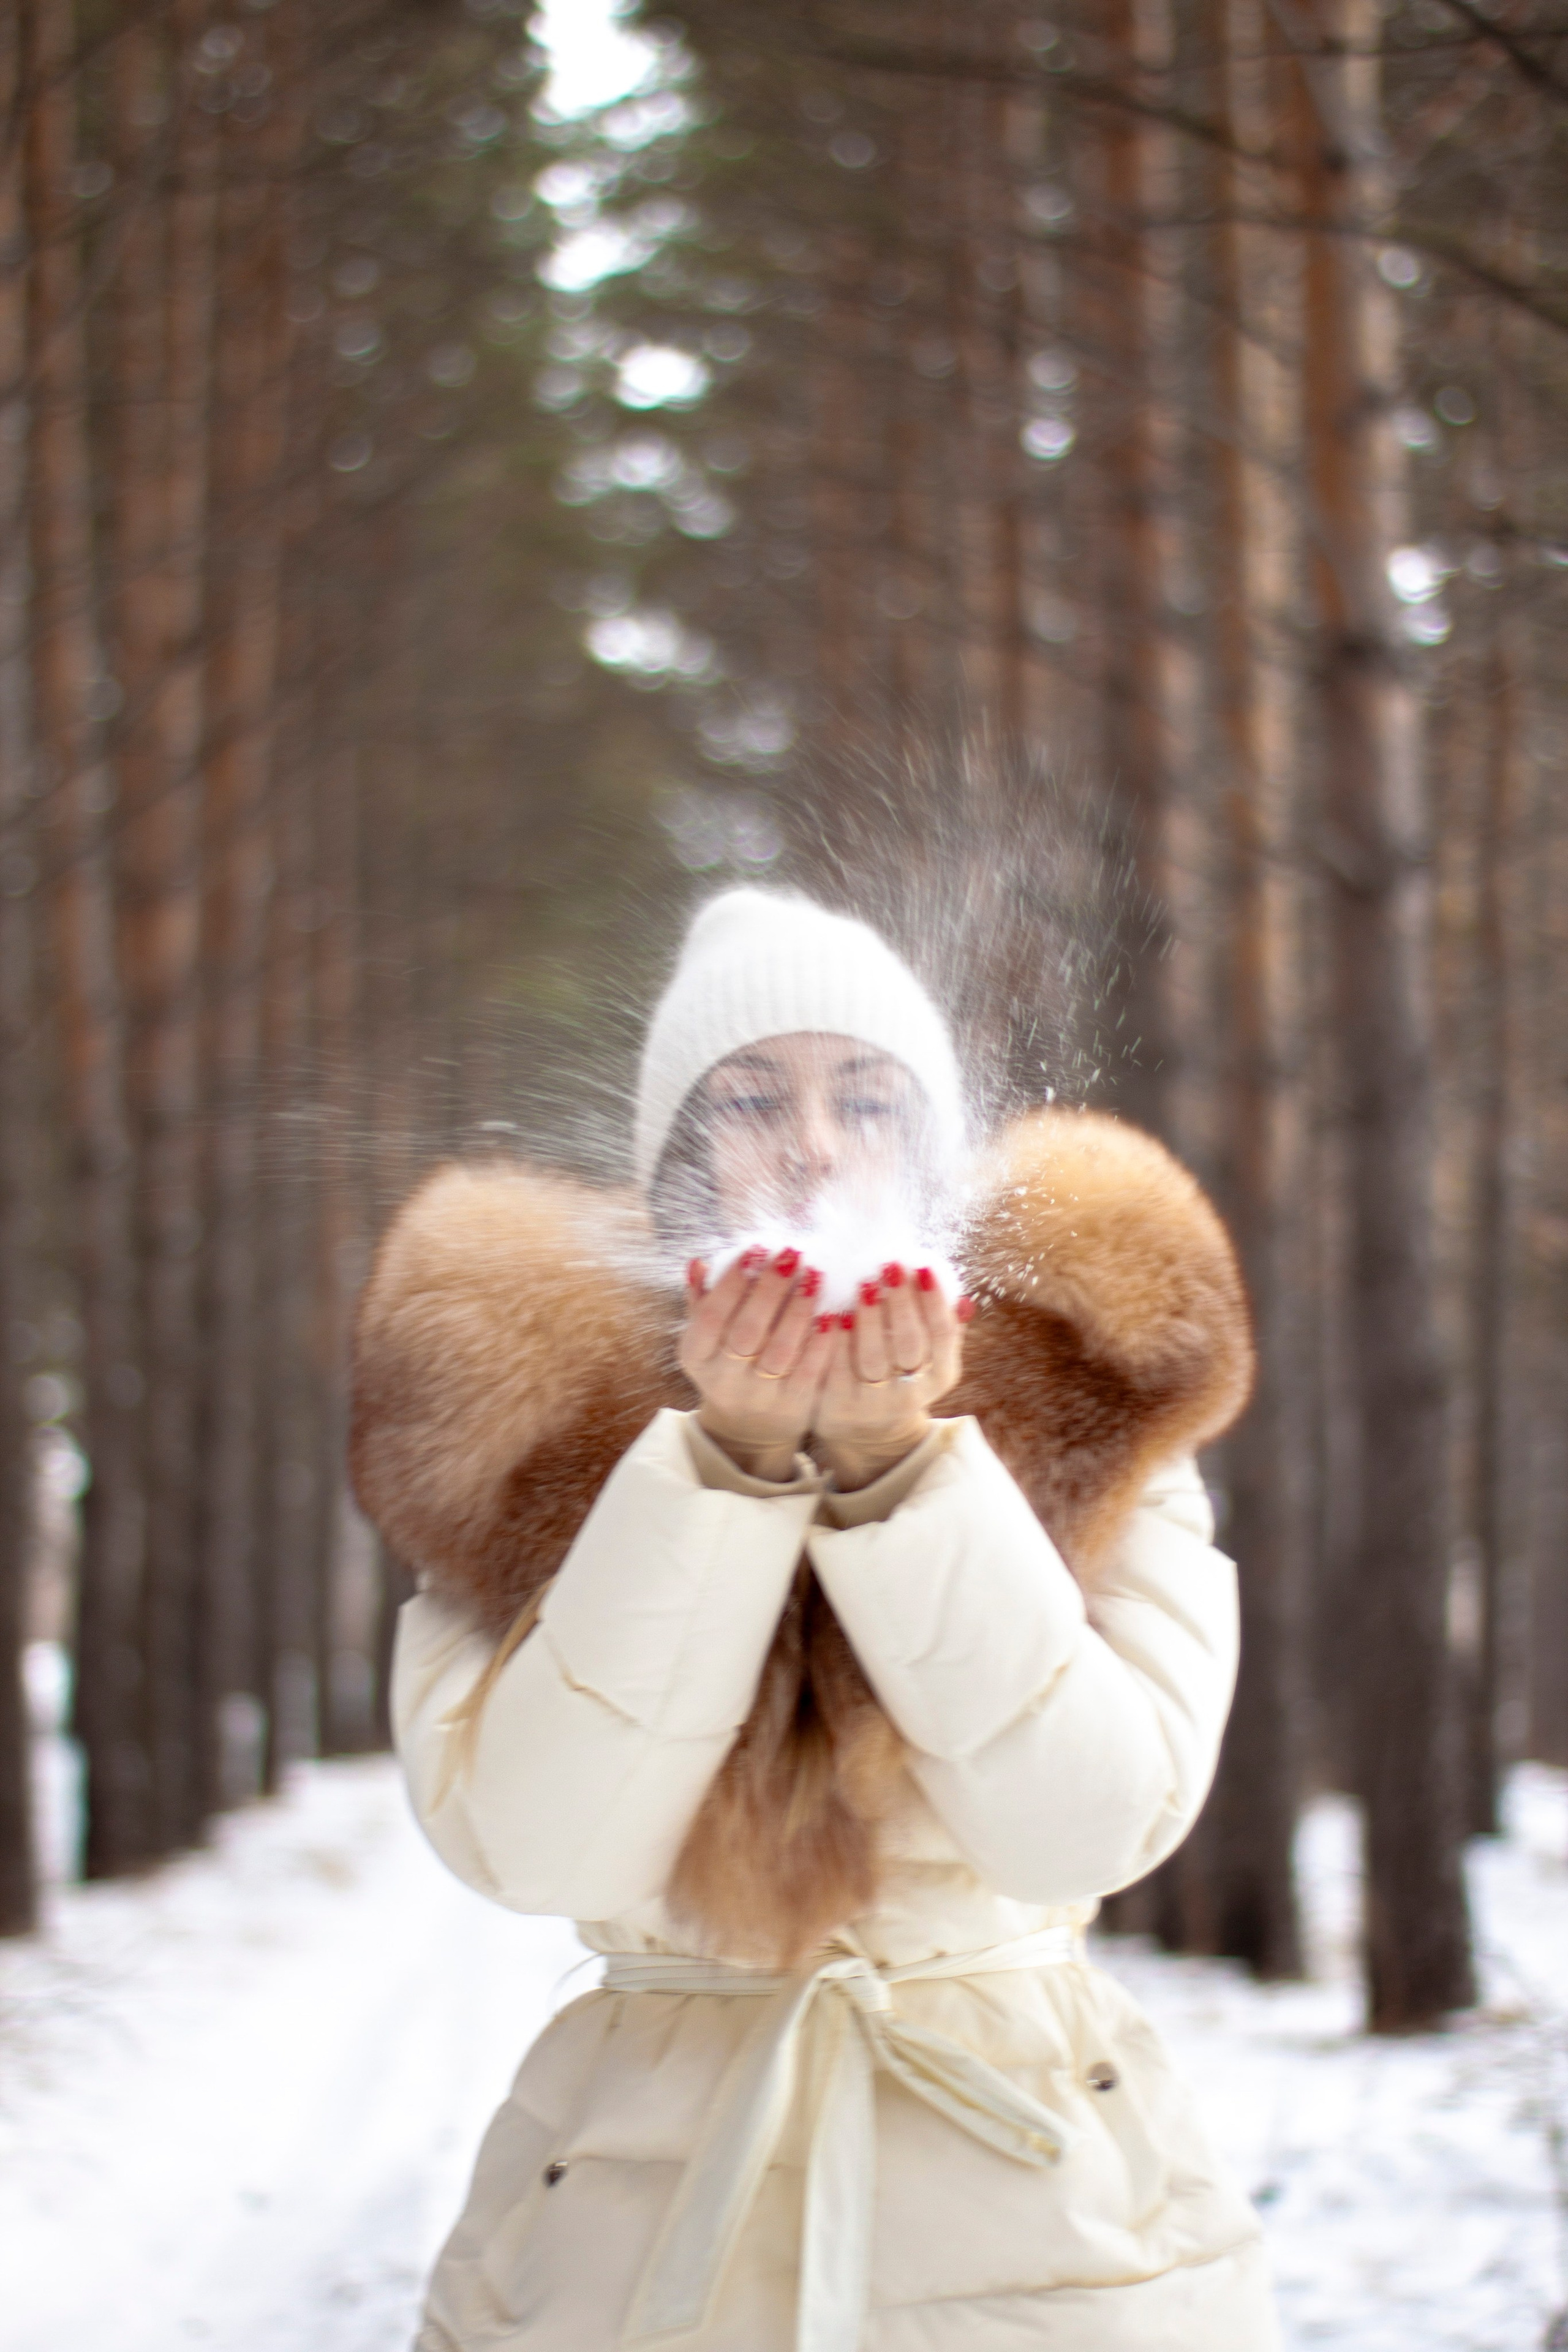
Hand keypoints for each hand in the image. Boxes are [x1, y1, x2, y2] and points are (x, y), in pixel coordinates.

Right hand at [681, 1248, 832, 1481]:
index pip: (712, 1317)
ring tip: (816, 1274)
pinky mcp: (793, 1405)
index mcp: (698, 1355)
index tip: (756, 1248)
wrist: (749, 1426)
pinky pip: (810, 1371)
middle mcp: (725, 1379)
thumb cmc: (728, 1362)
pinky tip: (835, 1314)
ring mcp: (760, 1395)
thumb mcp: (707, 1337)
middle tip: (793, 1253)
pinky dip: (821, 1342)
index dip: (732, 1283)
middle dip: (770, 1289)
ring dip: (799, 1310)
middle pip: (747, 1331)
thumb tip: (699, 1262)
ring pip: (781, 1351)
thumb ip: (703, 1301)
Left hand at [814, 1264, 969, 1489]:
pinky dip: (837, 1342)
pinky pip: (838, 1371)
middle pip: (909, 1344)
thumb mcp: (929, 1360)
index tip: (923, 1267)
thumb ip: (944, 1330)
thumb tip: (963, 1300)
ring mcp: (874, 1404)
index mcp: (940, 1376)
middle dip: (901, 1302)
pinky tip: (831, 1313)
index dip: (934, 1302)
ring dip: (870, 1318)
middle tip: (889, 1265)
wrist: (866, 1432)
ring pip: (874, 1358)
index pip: (942, 1335)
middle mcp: (911, 1394)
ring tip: (864, 1283)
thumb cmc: (900, 1375)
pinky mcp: (838, 1408)